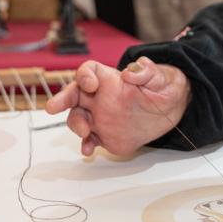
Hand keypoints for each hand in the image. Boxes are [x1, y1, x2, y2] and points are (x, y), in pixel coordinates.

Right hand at [45, 57, 191, 156]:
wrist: (169, 109)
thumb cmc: (162, 86)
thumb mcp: (160, 76)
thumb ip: (146, 71)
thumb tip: (130, 72)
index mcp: (108, 79)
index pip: (88, 72)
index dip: (84, 76)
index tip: (91, 85)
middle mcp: (98, 97)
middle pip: (72, 95)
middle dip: (61, 100)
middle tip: (52, 107)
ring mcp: (99, 116)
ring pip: (77, 118)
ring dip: (76, 125)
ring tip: (85, 132)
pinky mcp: (105, 134)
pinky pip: (90, 139)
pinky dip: (86, 144)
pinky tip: (89, 150)